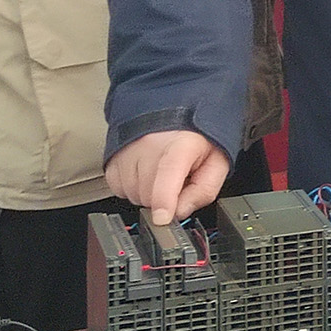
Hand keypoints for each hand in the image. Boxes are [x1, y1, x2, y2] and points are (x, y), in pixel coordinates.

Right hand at [104, 130, 229, 224]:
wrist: (174, 113)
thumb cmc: (196, 138)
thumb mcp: (217, 161)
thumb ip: (205, 188)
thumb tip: (181, 211)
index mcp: (181, 144)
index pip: (168, 171)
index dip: (164, 199)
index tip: (163, 217)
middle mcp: (150, 144)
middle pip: (149, 193)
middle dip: (164, 199)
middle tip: (177, 182)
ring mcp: (128, 150)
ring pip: (133, 194)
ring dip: (147, 194)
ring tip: (162, 175)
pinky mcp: (113, 158)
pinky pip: (118, 189)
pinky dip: (132, 189)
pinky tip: (147, 175)